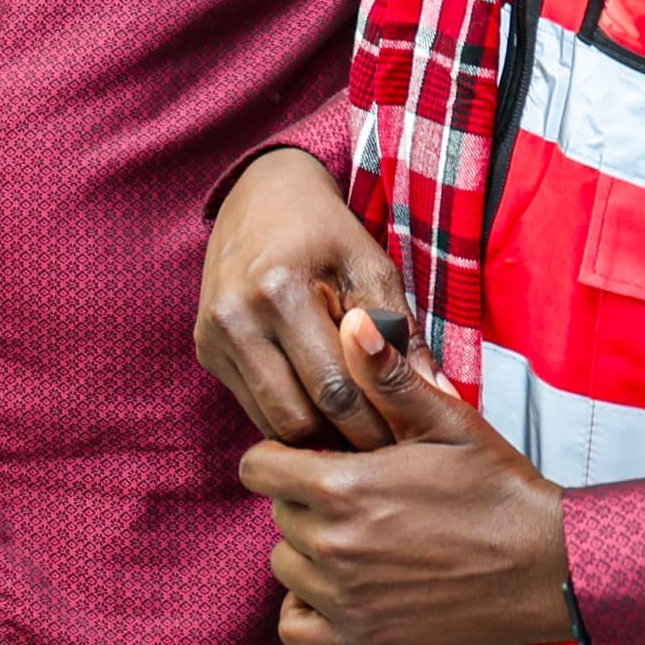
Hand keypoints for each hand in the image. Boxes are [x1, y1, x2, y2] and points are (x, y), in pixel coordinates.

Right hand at [196, 147, 412, 449]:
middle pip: (297, 418)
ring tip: (356, 430)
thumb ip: (402, 333)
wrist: (261, 198)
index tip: (407, 438)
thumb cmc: (326, 234)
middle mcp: (236, 318)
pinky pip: (253, 408)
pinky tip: (320, 408)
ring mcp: (213, 337)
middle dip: (345, 440)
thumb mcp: (373, 269)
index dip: (375, 425)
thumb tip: (439, 395)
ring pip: (270, 423)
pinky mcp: (206, 350)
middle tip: (385, 446)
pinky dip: (289, 417)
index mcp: (280, 291)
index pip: (334, 389)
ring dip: (316, 437)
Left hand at [241, 311, 575, 644]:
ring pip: (286, 566)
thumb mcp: (447, 422)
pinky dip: (309, 611)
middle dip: (306, 503)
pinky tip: (343, 590)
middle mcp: (332, 545)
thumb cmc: (499, 492)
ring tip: (363, 542)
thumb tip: (353, 323)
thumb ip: (388, 377)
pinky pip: (295, 628)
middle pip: (277, 514)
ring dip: (310, 554)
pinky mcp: (363, 641)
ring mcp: (344, 597)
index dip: (282, 459)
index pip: (257, 468)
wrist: (551, 569)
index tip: (314, 460)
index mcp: (341, 487)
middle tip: (359, 501)